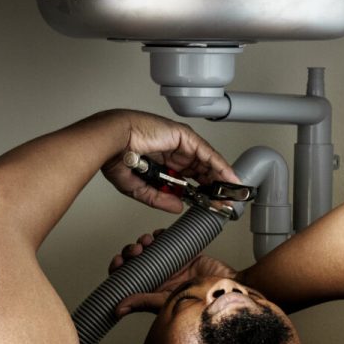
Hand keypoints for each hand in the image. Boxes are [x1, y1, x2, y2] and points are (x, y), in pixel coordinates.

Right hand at [93, 110, 238, 213]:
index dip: (200, 192)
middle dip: (214, 187)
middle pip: (201, 170)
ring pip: (207, 162)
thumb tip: (178, 207)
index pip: (187, 178)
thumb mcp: (140, 188)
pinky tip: (228, 178)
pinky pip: (207, 153)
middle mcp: (172, 151)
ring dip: (220, 178)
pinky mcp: (184, 136)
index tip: (210, 205)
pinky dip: (219, 165)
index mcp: (161, 162)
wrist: (112, 141)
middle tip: (224, 202)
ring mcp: (179, 143)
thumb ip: (159, 198)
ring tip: (231, 193)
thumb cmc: (116, 157)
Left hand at [106, 228, 242, 317]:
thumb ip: (143, 301)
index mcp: (152, 291)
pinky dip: (159, 235)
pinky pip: (165, 240)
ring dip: (143, 242)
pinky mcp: (181, 253)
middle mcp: (159, 277)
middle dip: (130, 252)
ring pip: (148, 249)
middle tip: (136, 250)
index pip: (127, 278)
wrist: (228, 287)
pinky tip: (158, 235)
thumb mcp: (167, 301)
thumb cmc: (203, 300)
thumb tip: (118, 308)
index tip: (118, 261)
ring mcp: (170, 265)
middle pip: (135, 261)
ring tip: (147, 242)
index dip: (119, 268)